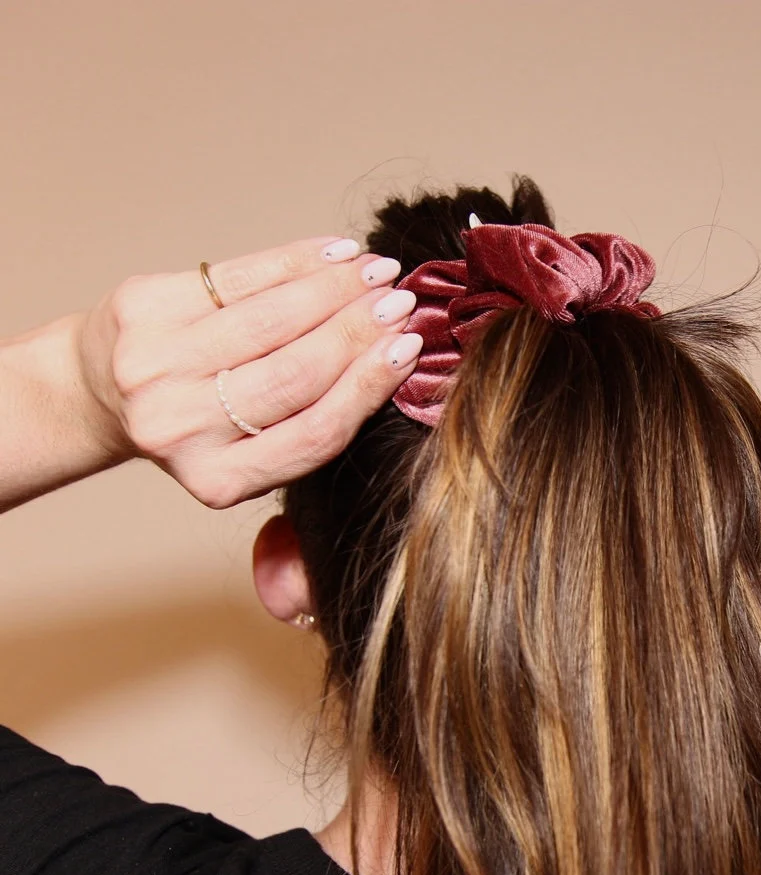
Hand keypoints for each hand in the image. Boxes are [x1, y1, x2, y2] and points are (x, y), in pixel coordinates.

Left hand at [75, 237, 422, 508]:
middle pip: (295, 375)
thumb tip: (392, 358)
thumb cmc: (194, 420)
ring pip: (269, 321)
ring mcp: (157, 369)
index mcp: (219, 480)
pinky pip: (238, 278)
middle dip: (358, 332)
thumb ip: (305, 424)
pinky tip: (334, 253)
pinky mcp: (144, 310)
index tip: (407, 348)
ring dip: (335, 290)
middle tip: (401, 303)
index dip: (367, 386)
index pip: (314, 433)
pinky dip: (294, 262)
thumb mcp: (243, 451)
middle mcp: (182, 430)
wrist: (99, 391)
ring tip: (377, 271)